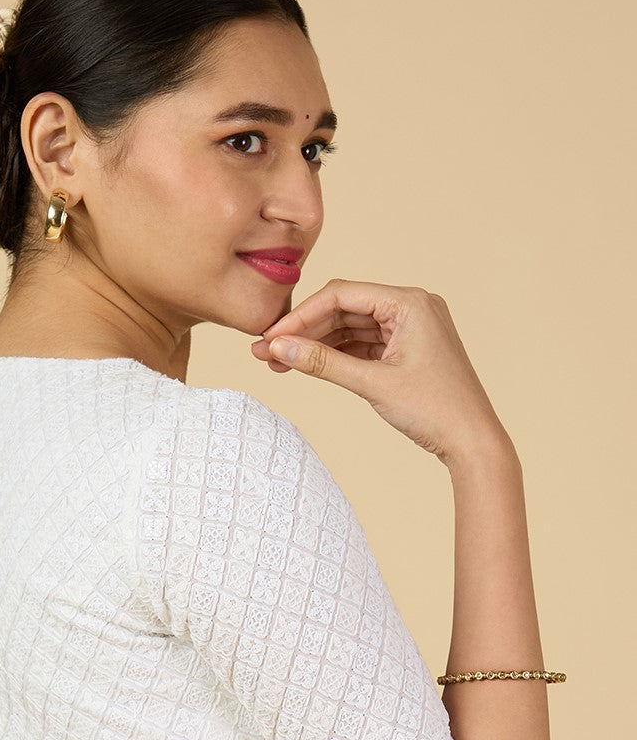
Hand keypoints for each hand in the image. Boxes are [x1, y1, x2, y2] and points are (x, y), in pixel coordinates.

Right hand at [250, 278, 509, 466]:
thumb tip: (278, 348)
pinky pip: (362, 344)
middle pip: (343, 309)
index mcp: (410, 302)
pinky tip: (308, 366)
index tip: (271, 338)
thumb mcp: (372, 384)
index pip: (341, 295)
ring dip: (316, 344)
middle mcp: (411, 307)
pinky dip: (336, 355)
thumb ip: (322, 363)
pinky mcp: (406, 349)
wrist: (473, 443)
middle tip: (266, 352)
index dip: (300, 316)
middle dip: (304, 331)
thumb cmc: (436, 410)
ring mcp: (410, 328)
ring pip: (349, 328)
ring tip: (280, 364)